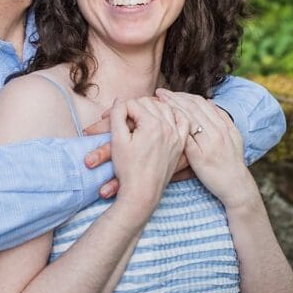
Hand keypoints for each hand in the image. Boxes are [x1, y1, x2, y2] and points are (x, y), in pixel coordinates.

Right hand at [108, 97, 189, 223]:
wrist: (142, 193)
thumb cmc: (127, 169)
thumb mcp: (117, 140)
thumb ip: (117, 115)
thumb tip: (120, 99)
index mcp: (152, 124)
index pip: (134, 104)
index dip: (120, 108)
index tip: (109, 116)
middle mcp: (168, 127)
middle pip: (151, 103)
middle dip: (135, 105)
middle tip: (123, 113)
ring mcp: (177, 136)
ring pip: (167, 109)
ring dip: (155, 106)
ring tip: (141, 110)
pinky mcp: (180, 144)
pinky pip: (183, 122)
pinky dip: (176, 114)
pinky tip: (166, 115)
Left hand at [155, 89, 254, 208]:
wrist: (236, 185)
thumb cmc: (232, 161)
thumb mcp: (234, 136)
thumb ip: (223, 118)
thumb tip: (210, 102)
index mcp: (222, 125)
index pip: (200, 103)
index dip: (184, 95)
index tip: (170, 92)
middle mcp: (216, 131)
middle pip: (192, 108)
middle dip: (174, 97)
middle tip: (159, 92)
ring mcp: (208, 144)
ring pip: (187, 119)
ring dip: (171, 108)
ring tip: (157, 102)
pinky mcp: (200, 157)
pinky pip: (185, 138)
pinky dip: (173, 128)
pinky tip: (161, 123)